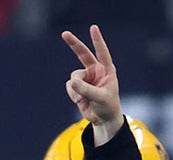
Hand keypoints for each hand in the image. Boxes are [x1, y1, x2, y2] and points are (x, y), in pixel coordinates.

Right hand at [61, 25, 124, 142]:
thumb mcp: (101, 98)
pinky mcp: (77, 85)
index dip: (97, 40)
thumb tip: (72, 82)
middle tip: (64, 33)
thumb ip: (87, 90)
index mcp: (107, 70)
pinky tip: (79, 100)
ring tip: (82, 98)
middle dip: (73, 44)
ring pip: (74, 76)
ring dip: (76, 88)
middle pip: (83, 53)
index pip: (102, 53)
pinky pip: (70, 85)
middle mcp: (96, 71)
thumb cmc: (108, 106)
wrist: (102, 119)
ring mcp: (86, 77)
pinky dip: (72, 93)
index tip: (93, 28)